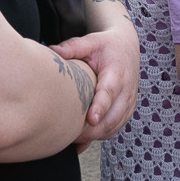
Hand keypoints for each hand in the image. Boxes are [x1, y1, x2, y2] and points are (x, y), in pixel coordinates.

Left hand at [51, 13, 137, 142]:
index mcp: (116, 73)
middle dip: (91, 130)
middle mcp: (126, 91)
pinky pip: (114, 130)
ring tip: (71, 137)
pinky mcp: (126, 111)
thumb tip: (51, 50)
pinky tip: (81, 138)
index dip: (100, 107)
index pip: (109, 93)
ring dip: (94, 135)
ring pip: (112, 127)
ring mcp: (128, 103)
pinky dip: (98, 136)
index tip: (91, 118)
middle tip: (68, 134)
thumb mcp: (91, 41)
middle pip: (111, 117)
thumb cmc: (106, 46)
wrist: (126, 49)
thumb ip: (73, 47)